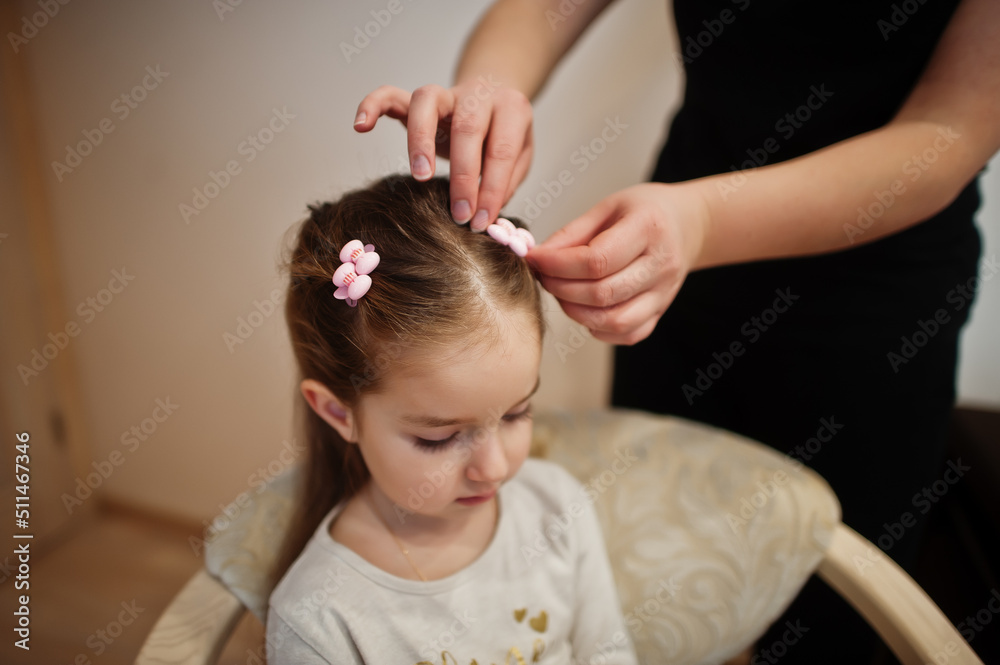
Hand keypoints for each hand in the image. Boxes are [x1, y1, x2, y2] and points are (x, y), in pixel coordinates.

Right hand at [353, 81, 533, 229]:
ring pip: (426, 102)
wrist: (495, 93)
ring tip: (421, 177)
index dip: (493, 189)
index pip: (502, 149)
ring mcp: (446, 93)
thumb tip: (484, 215)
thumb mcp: (520, 157)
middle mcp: (477, 94)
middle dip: (463, 176)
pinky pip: (390, 94)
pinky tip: (361, 126)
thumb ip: (506, 181)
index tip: (481, 221)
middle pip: (467, 127)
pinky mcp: (419, 98)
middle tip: (459, 215)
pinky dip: (372, 104)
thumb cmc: (504, 134)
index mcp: (511, 108)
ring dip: (420, 141)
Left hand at [526, 182, 709, 344]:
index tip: (535, 260)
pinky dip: (599, 329)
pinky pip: (627, 334)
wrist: (686, 225)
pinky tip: (586, 310)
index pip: (597, 260)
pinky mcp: (660, 312)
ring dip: (577, 313)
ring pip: (615, 320)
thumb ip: (572, 234)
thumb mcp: (608, 207)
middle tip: (544, 276)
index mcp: (648, 228)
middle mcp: (661, 264)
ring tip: (562, 293)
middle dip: (562, 289)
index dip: (558, 265)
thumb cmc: (645, 212)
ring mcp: (664, 293)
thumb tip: (538, 258)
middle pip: (603, 293)